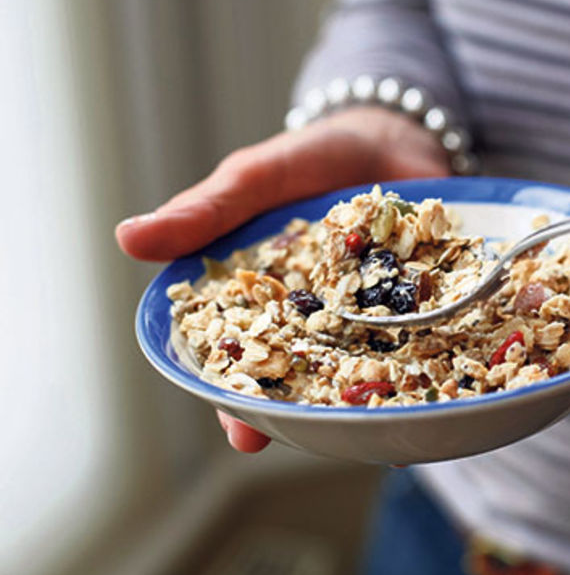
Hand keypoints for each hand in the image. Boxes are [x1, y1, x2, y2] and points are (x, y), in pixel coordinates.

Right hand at [117, 107, 449, 450]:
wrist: (391, 134)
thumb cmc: (310, 158)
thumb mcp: (256, 179)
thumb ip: (207, 212)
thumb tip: (128, 237)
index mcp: (269, 298)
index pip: (246, 359)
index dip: (240, 397)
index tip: (242, 432)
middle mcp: (322, 317)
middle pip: (309, 376)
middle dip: (310, 411)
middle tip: (316, 440)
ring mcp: (376, 311)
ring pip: (369, 366)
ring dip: (372, 395)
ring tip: (380, 425)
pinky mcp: (424, 299)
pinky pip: (428, 335)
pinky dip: (433, 357)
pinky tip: (436, 386)